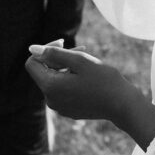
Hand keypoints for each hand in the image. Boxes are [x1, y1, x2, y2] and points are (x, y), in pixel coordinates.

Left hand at [25, 42, 141, 123]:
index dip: (44, 50)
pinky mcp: (68, 110)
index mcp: (50, 87)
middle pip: (44, 71)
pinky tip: (88, 77)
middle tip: (82, 49)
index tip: (64, 43)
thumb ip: (55, 53)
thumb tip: (32, 49)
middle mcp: (50, 100)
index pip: (32, 63)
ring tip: (87, 63)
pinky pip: (62, 90)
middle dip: (58, 58)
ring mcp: (59, 107)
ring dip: (66, 67)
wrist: (122, 105)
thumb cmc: (104, 80)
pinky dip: (71, 79)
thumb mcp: (80, 61)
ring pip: (54, 80)